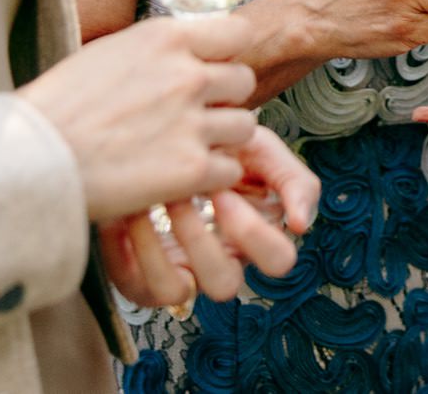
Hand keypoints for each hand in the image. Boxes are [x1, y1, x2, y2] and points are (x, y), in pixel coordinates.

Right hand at [20, 15, 259, 220]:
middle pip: (244, 80)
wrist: (25, 161)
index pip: (237, 32)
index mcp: (165, 39)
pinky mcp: (192, 168)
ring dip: (222, 140)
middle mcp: (187, 75)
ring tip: (187, 150)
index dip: (228, 54)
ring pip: (244, 126)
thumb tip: (176, 55)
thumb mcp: (105, 55)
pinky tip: (180, 179)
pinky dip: (211, 178)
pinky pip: (229, 169)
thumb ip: (152, 53)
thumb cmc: (52, 111)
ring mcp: (193, 122)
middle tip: (196, 117)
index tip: (214, 69)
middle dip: (225, 99)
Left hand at [100, 127, 321, 307]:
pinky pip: (136, 284)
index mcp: (256, 239)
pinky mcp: (140, 279)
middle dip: (199, 238)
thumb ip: (295, 181)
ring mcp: (180, 275)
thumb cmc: (222, 147)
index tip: (225, 190)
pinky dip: (127, 247)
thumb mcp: (264, 151)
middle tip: (183, 195)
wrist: (165, 137)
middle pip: (225, 284)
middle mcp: (221, 264)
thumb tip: (300, 225)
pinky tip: (126, 211)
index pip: (277, 260)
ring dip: (160, 244)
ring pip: (176, 291)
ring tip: (153, 199)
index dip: (253, 231)